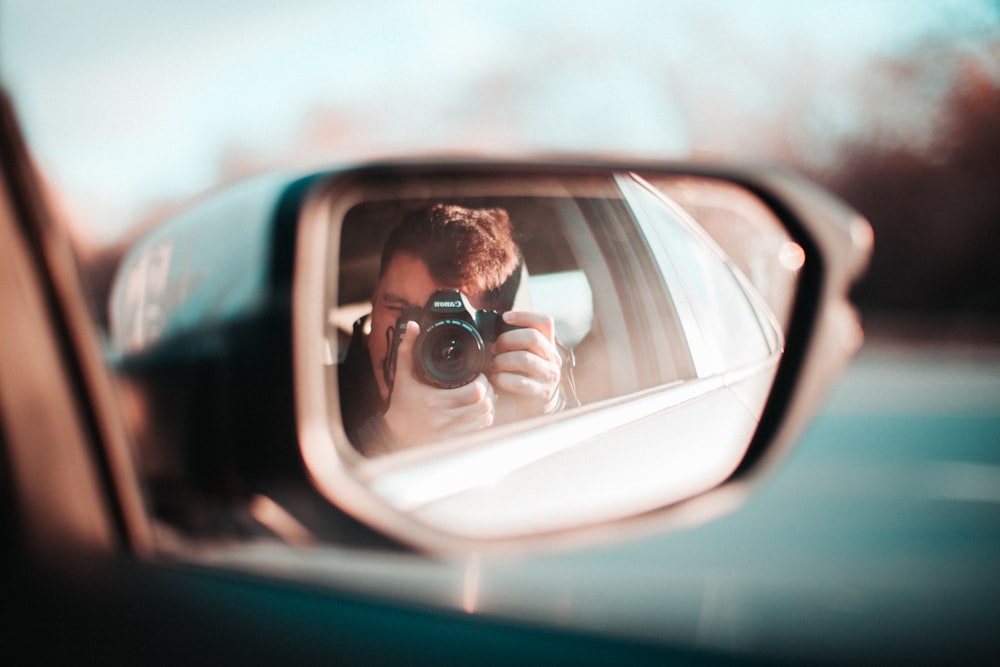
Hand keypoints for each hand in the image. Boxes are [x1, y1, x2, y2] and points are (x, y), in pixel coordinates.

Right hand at [382, 320, 495, 448]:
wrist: (394, 436)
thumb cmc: (402, 404)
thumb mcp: (403, 376)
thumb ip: (408, 349)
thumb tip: (413, 325)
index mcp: (434, 401)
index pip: (475, 392)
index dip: (483, 381)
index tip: (479, 375)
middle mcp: (444, 419)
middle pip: (484, 406)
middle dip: (489, 392)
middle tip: (485, 385)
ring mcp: (451, 433)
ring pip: (485, 419)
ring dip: (489, 406)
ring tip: (483, 397)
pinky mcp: (455, 442)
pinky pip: (480, 431)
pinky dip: (484, 420)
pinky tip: (478, 411)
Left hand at [489, 310, 561, 416]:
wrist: (534, 406)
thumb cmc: (522, 376)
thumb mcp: (522, 355)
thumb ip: (514, 342)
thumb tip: (491, 325)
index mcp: (548, 345)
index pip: (545, 321)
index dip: (525, 315)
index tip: (505, 317)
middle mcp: (553, 358)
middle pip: (533, 337)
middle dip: (507, 340)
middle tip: (494, 348)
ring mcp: (549, 376)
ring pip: (524, 358)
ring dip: (502, 360)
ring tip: (493, 366)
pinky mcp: (541, 393)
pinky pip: (519, 382)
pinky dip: (502, 379)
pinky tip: (496, 380)